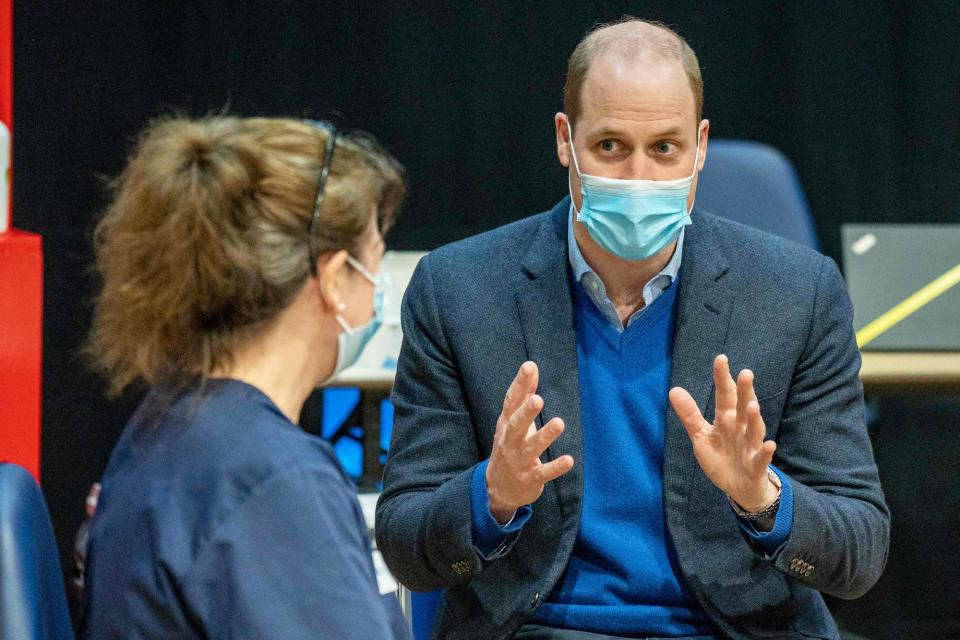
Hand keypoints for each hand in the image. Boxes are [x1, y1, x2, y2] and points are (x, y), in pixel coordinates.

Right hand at [486, 361, 574, 523]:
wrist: (496, 488)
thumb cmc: (509, 446)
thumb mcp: (512, 421)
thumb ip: (523, 395)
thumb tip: (531, 366)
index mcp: (506, 424)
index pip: (511, 402)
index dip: (519, 385)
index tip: (529, 367)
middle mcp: (510, 441)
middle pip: (516, 425)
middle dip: (526, 413)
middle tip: (538, 400)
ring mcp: (518, 461)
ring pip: (531, 448)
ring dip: (544, 436)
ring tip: (559, 423)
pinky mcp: (529, 479)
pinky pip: (543, 473)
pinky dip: (555, 468)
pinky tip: (569, 460)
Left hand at [668, 354, 777, 512]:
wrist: (739, 487)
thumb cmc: (721, 457)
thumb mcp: (701, 436)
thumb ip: (690, 415)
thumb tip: (674, 390)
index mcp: (726, 419)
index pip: (724, 395)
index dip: (722, 378)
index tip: (721, 358)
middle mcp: (740, 428)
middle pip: (742, 407)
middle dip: (744, 391)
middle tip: (746, 372)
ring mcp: (750, 447)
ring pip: (753, 430)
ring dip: (754, 418)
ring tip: (751, 404)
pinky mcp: (756, 466)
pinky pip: (761, 459)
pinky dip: (765, 452)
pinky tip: (770, 445)